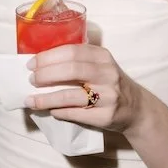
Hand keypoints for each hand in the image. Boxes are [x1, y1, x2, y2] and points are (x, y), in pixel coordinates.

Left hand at [27, 43, 145, 134]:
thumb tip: (41, 63)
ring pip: (70, 95)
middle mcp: (107, 74)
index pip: (72, 51)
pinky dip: (59, 111)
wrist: (136, 109)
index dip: (48, 57)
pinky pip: (76, 113)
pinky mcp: (106, 116)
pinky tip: (50, 110)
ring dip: (46, 98)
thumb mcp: (100, 65)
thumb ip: (78, 60)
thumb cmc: (109, 84)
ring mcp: (108, 96)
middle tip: (31, 80)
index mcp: (103, 57)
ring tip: (31, 100)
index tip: (31, 64)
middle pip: (71, 70)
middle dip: (45, 75)